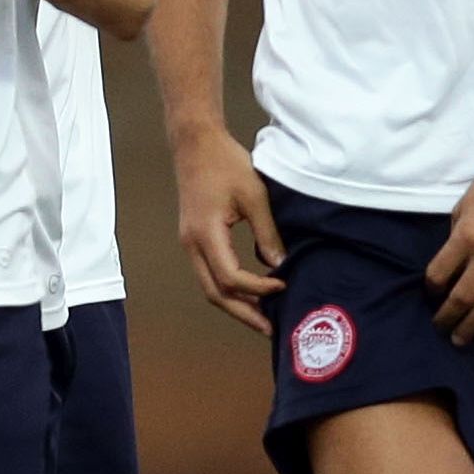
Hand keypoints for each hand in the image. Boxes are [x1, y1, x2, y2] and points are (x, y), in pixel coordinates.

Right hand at [172, 121, 284, 333]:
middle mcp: (192, 245)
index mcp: (205, 235)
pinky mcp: (194, 239)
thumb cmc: (225, 164)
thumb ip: (266, 233)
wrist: (195, 144)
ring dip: (236, 304)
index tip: (283, 283)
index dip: (258, 288)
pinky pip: (209, 273)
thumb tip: (278, 264)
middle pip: (215, 293)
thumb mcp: (254, 196)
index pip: (231, 278)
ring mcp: (190, 243)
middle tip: (271, 329)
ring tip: (262, 316)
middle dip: (243, 313)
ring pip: (210, 287)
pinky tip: (250, 291)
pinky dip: (229, 288)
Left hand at [427, 120, 473, 343]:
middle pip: (464, 296)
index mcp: (466, 235)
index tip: (430, 294)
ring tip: (462, 338)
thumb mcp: (464, 206)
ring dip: (473, 324)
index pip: (440, 274)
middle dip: (449, 317)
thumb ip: (457, 237)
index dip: (431, 289)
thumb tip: (451, 265)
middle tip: (441, 329)